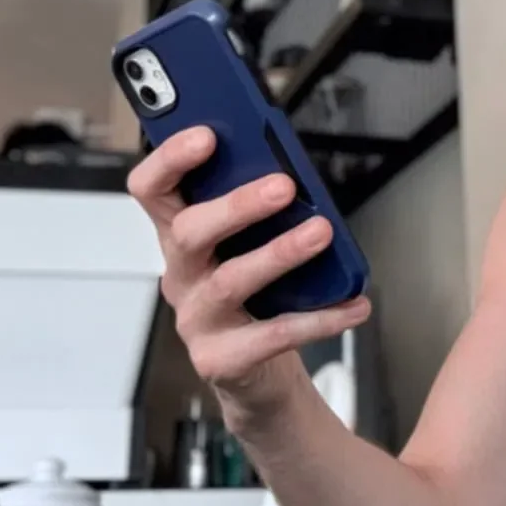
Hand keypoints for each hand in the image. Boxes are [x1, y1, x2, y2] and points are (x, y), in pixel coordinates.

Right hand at [127, 126, 371, 410]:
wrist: (257, 371)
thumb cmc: (255, 293)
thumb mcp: (248, 243)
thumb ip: (257, 206)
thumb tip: (289, 170)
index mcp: (180, 234)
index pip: (151, 189)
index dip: (171, 159)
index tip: (207, 134)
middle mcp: (180, 274)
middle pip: (188, 231)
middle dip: (235, 205)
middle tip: (283, 187)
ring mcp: (197, 319)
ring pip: (229, 281)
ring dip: (279, 254)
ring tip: (321, 233)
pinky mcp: (222, 359)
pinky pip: (272, 335)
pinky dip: (319, 318)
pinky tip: (353, 304)